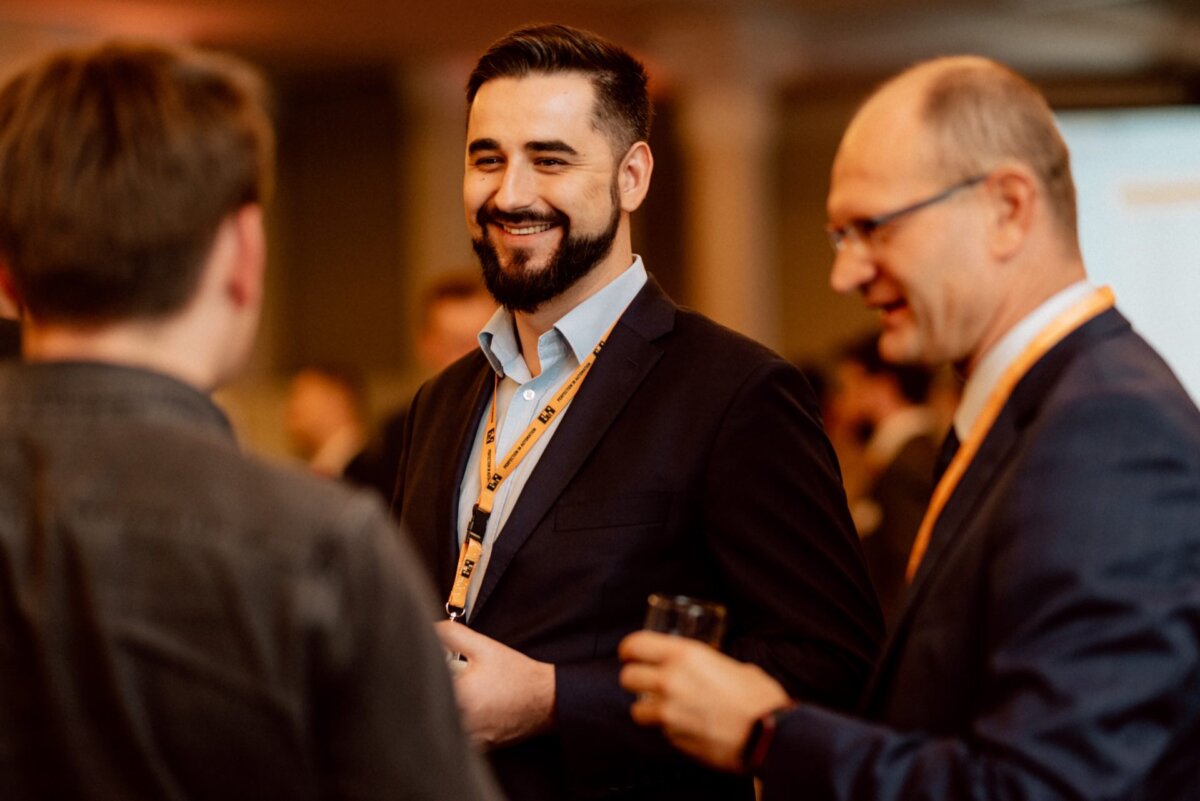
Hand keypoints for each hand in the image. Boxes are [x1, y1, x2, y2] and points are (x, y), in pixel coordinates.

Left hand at [436, 620, 554, 749]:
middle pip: (432, 708)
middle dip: (434, 693)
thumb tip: (429, 629)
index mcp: (460, 695)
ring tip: (462, 696)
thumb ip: (452, 635)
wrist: (546, 699)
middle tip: (450, 681)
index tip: (431, 669)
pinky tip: (472, 711)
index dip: (423, 676)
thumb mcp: (484, 647)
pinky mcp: (480, 747)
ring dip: (444, 711)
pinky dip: (459, 726)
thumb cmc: (516, 674)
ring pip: (445, 725)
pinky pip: (460, 739)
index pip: (426, 685)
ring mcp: (472, 738)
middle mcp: (463, 721)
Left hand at [618, 630, 790, 771]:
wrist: (770, 736)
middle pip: (627, 677)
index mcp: (684, 655)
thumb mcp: (734, 666)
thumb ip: (710, 666)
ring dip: (647, 709)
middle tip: (644, 682)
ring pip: (636, 710)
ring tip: (665, 709)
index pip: (636, 645)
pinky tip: (689, 726)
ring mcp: (669, 712)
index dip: (628, 649)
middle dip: (633, 679)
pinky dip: (669, 729)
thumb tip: (707, 669)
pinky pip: (661, 731)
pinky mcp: (674, 738)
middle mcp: (670, 680)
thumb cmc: (759, 698)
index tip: (629, 654)